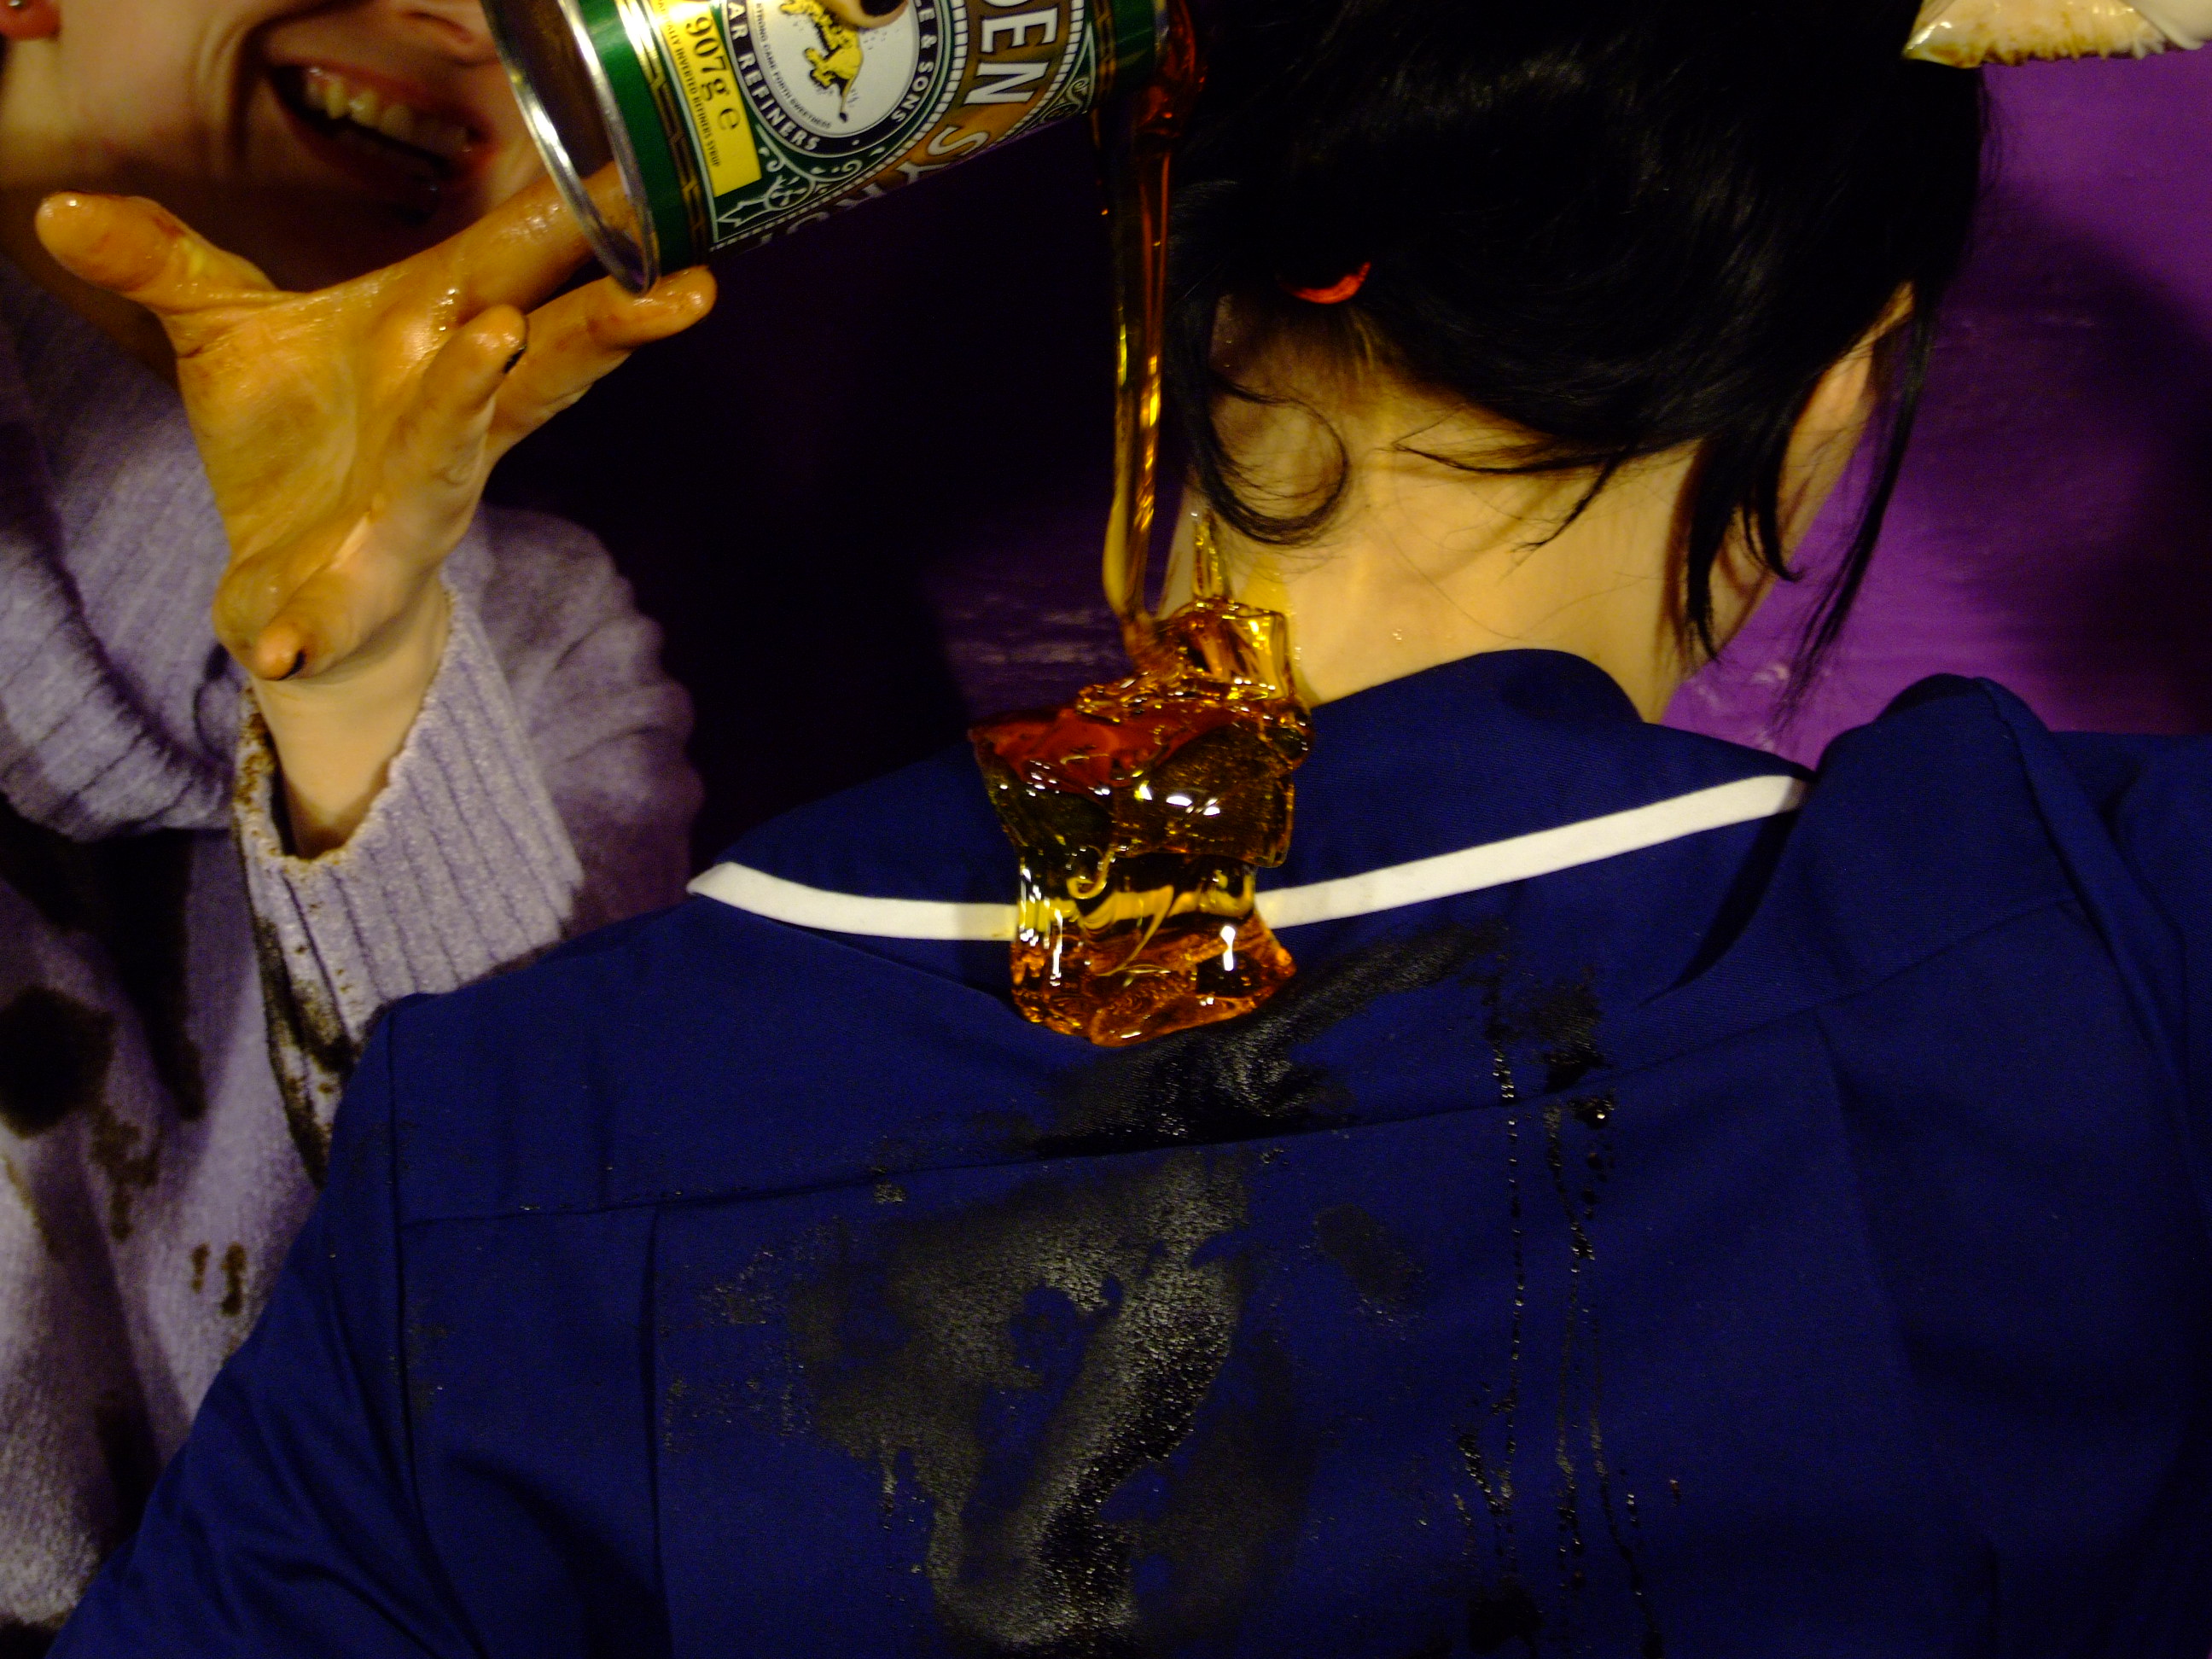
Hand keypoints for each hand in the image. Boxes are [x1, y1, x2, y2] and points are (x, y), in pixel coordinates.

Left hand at [34, 176, 714, 851]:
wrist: (292, 595)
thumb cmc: (295, 450)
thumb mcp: (229, 337)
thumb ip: (165, 265)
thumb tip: (59, 210)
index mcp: (443, 364)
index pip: (531, 297)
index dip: (600, 255)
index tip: (670, 211)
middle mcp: (449, 436)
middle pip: (544, 377)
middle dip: (601, 331)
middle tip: (672, 291)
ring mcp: (409, 517)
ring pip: (452, 461)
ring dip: (471, 403)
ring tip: (491, 344)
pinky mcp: (350, 596)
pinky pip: (337, 614)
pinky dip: (311, 630)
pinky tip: (282, 647)